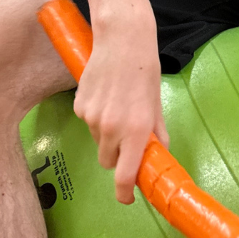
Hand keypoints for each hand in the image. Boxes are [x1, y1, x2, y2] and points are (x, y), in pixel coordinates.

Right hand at [72, 21, 168, 203]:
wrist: (122, 39)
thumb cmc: (145, 69)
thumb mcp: (157, 102)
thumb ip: (157, 132)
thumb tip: (159, 153)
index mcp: (136, 130)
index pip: (124, 175)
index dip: (125, 192)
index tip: (128, 197)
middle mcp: (111, 128)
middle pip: (108, 161)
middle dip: (117, 156)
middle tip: (128, 137)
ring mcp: (91, 118)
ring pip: (98, 140)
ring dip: (107, 134)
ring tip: (118, 105)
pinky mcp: (79, 106)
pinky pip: (88, 122)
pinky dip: (96, 117)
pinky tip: (106, 95)